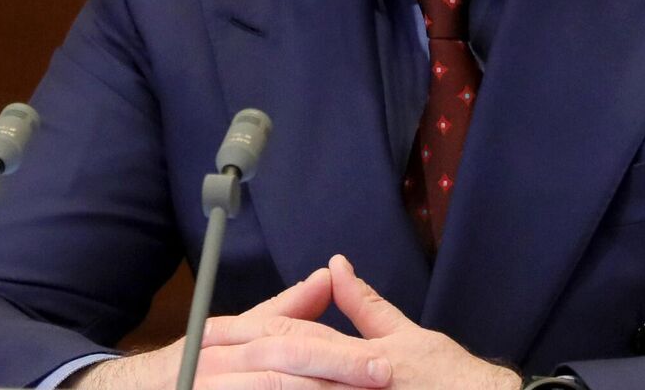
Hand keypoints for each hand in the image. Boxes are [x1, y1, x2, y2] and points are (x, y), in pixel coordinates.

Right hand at [68, 267, 392, 388]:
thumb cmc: (195, 369)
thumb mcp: (235, 336)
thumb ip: (284, 311)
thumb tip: (327, 275)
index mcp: (227, 336)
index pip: (288, 334)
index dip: (337, 347)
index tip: (381, 361)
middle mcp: (215, 358)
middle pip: (284, 358)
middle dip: (336, 367)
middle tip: (380, 376)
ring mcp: (208, 384)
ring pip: (272, 385)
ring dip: (316, 389)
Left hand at [205, 255, 522, 389]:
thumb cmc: (450, 378)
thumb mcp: (407, 339)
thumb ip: (367, 307)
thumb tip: (335, 267)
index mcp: (356, 351)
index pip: (291, 335)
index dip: (246, 331)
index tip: (207, 332)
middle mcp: (350, 374)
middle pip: (284, 360)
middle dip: (237, 359)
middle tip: (194, 354)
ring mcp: (352, 389)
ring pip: (294, 386)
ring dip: (256, 380)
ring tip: (212, 379)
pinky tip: (263, 387)